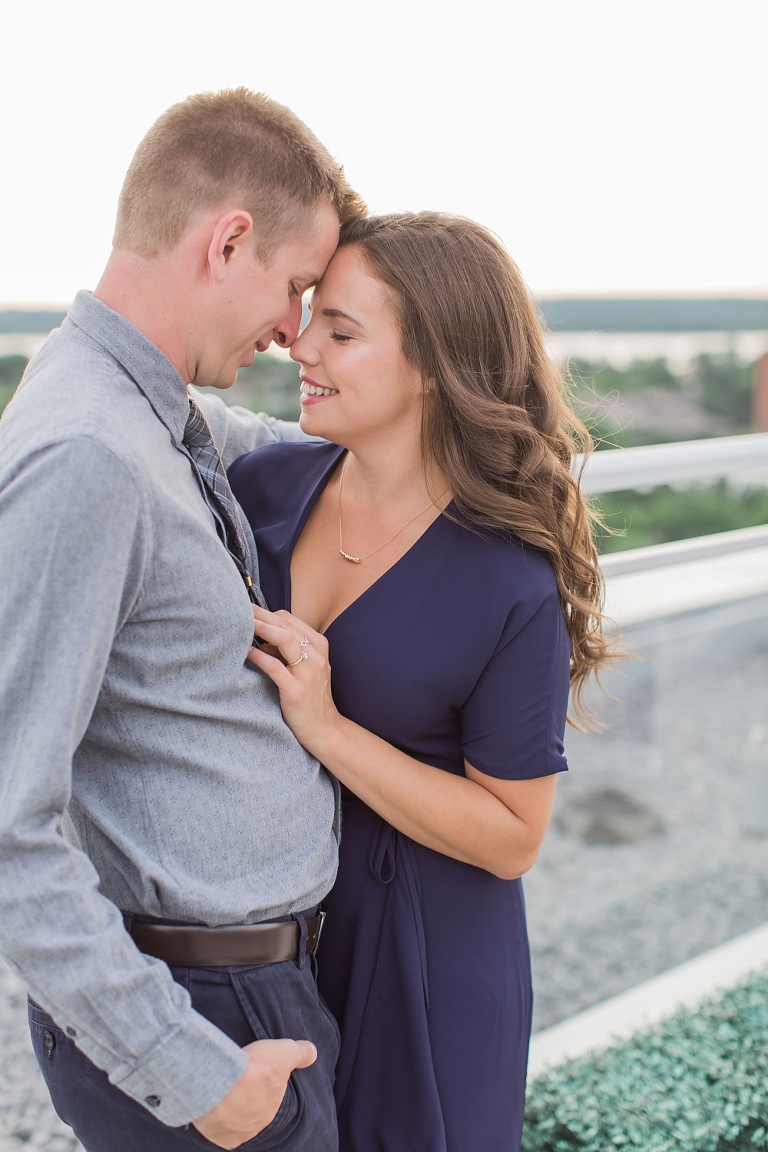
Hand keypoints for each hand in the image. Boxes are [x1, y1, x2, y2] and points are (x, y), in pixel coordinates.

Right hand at [192, 1037, 315, 1149]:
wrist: (219, 1084)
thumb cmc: (254, 1070)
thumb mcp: (283, 1052)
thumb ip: (299, 1053)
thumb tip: (312, 1053)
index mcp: (275, 1108)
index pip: (273, 1098)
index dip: (267, 1085)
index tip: (260, 1075)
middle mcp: (259, 1125)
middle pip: (256, 1109)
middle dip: (251, 1096)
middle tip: (242, 1080)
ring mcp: (239, 1133)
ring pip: (238, 1119)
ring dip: (234, 1106)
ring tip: (226, 1090)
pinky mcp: (219, 1137)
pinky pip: (220, 1129)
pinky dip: (217, 1118)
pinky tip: (215, 1106)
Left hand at [247, 607, 341, 754]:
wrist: (324, 729)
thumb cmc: (310, 696)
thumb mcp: (305, 668)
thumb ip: (286, 651)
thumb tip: (261, 640)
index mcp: (319, 645)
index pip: (289, 619)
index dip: (266, 613)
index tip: (247, 612)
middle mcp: (316, 655)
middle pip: (285, 625)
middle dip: (259, 615)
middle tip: (238, 610)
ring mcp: (308, 673)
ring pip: (284, 640)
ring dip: (260, 629)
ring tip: (242, 625)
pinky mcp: (296, 691)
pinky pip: (275, 667)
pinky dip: (259, 657)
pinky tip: (247, 653)